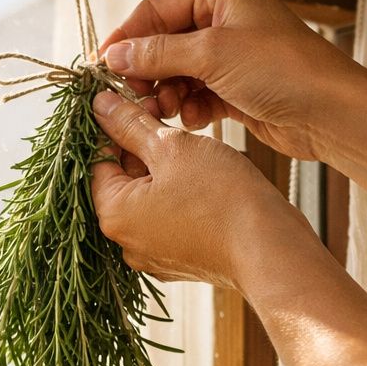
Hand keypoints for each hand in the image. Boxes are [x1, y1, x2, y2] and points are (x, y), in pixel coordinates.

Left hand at [89, 90, 311, 293]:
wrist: (270, 250)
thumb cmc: (221, 198)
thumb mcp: (172, 147)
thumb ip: (131, 125)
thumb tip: (101, 106)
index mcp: (113, 216)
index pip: (96, 161)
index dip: (113, 126)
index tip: (133, 104)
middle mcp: (126, 242)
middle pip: (121, 181)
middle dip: (140, 147)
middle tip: (164, 118)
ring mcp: (153, 256)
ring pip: (147, 199)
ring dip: (162, 169)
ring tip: (190, 148)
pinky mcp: (179, 261)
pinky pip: (168, 220)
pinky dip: (178, 196)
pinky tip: (202, 178)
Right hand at [99, 0, 362, 161]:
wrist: (329, 113)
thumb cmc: (282, 69)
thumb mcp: (212, 54)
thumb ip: (158, 53)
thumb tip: (115, 56)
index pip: (157, 10)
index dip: (128, 38)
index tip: (105, 67)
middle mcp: (224, 19)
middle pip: (164, 43)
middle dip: (149, 72)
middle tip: (136, 96)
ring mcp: (230, 55)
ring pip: (177, 72)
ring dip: (167, 94)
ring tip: (167, 111)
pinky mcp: (234, 88)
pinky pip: (195, 94)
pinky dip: (188, 107)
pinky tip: (193, 119)